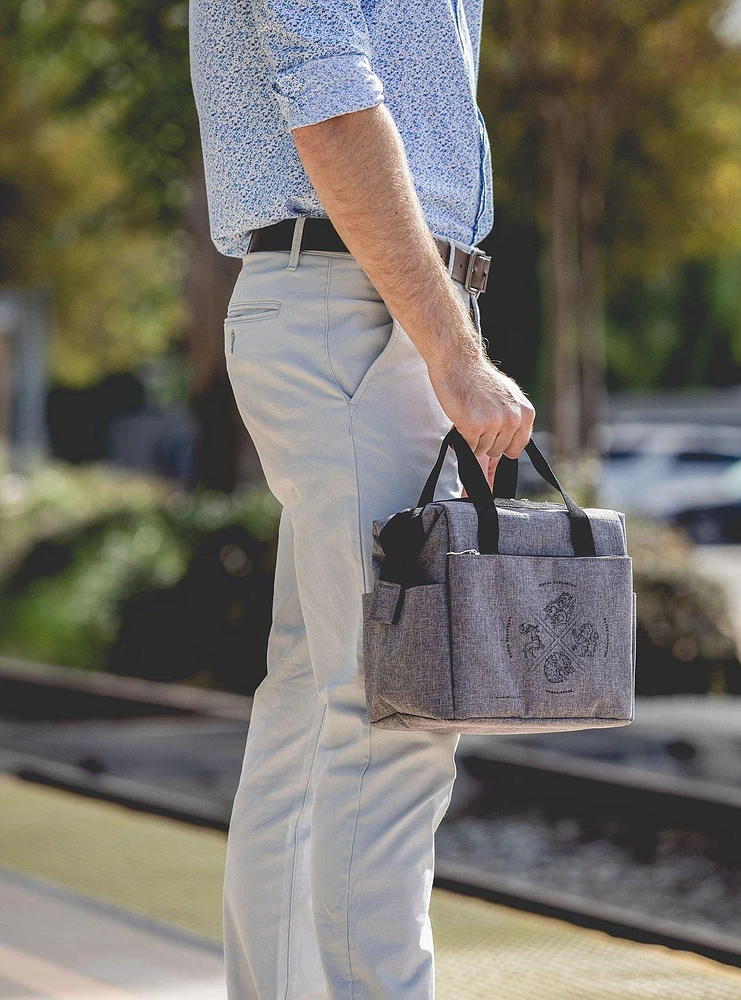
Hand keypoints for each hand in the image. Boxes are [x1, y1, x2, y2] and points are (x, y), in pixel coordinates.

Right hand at [427, 347, 534, 490]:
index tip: (490, 433)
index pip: (516, 448)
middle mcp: (514, 419)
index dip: (500, 444)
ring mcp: (495, 422)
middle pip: (497, 451)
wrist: (459, 361)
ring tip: (468, 416)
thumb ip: (514, 420)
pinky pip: (468, 447)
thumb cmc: (479, 379)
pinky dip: (461, 438)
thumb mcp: (508, 397)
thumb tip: (508, 451)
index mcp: (526, 413)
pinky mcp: (475, 425)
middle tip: (476, 417)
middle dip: (484, 440)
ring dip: (472, 439)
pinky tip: (460, 419)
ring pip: (482, 451)